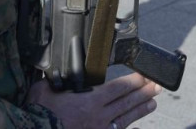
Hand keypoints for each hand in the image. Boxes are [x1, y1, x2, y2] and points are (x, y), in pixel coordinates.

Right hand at [27, 73, 160, 128]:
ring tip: (153, 103)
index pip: (118, 88)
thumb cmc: (38, 114)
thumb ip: (54, 80)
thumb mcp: (44, 91)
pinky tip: (132, 126)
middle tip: (157, 87)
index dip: (134, 81)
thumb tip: (55, 72)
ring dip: (140, 110)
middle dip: (144, 93)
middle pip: (127, 102)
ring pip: (125, 119)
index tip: (145, 76)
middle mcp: (98, 117)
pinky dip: (125, 128)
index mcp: (89, 101)